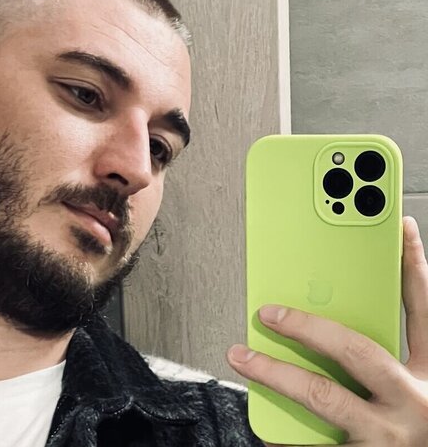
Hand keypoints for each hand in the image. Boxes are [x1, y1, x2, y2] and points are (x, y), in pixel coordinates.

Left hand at [227, 216, 427, 445]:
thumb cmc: (406, 436)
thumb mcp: (406, 394)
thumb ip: (377, 360)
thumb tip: (325, 319)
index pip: (423, 311)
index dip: (413, 266)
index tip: (401, 226)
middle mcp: (417, 401)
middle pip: (358, 350)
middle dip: (307, 326)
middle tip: (269, 311)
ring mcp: (390, 435)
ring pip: (322, 394)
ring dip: (274, 373)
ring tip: (241, 356)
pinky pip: (311, 444)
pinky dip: (283, 435)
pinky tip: (266, 429)